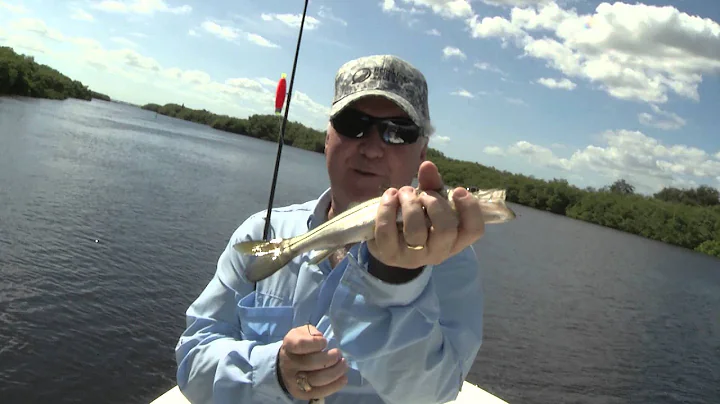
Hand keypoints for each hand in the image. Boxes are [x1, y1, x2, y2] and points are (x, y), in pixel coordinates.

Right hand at [278, 324, 348, 399]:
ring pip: (316, 379)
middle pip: (310, 363)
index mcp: (288, 346)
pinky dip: (335, 385)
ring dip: (335, 372)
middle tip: (338, 354)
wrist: (287, 365)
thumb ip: (311, 332)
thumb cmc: (300, 345)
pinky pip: (319, 392)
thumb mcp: (302, 333)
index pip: (300, 345)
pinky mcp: (301, 394)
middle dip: (329, 358)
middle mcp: (288, 364)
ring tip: (343, 364)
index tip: (325, 342)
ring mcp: (293, 381)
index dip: (315, 343)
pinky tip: (343, 378)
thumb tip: (320, 338)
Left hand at [367, 160, 484, 268]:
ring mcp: (413, 257)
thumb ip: (432, 184)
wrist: (389, 244)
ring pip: (416, 231)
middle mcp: (438, 253)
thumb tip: (427, 165)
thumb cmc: (416, 221)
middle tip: (422, 193)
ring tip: (403, 193)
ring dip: (409, 203)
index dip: (470, 208)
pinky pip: (387, 231)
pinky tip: (390, 196)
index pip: (474, 230)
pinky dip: (387, 207)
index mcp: (454, 240)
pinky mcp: (390, 255)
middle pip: (446, 229)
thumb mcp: (428, 203)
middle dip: (433, 202)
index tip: (457, 190)